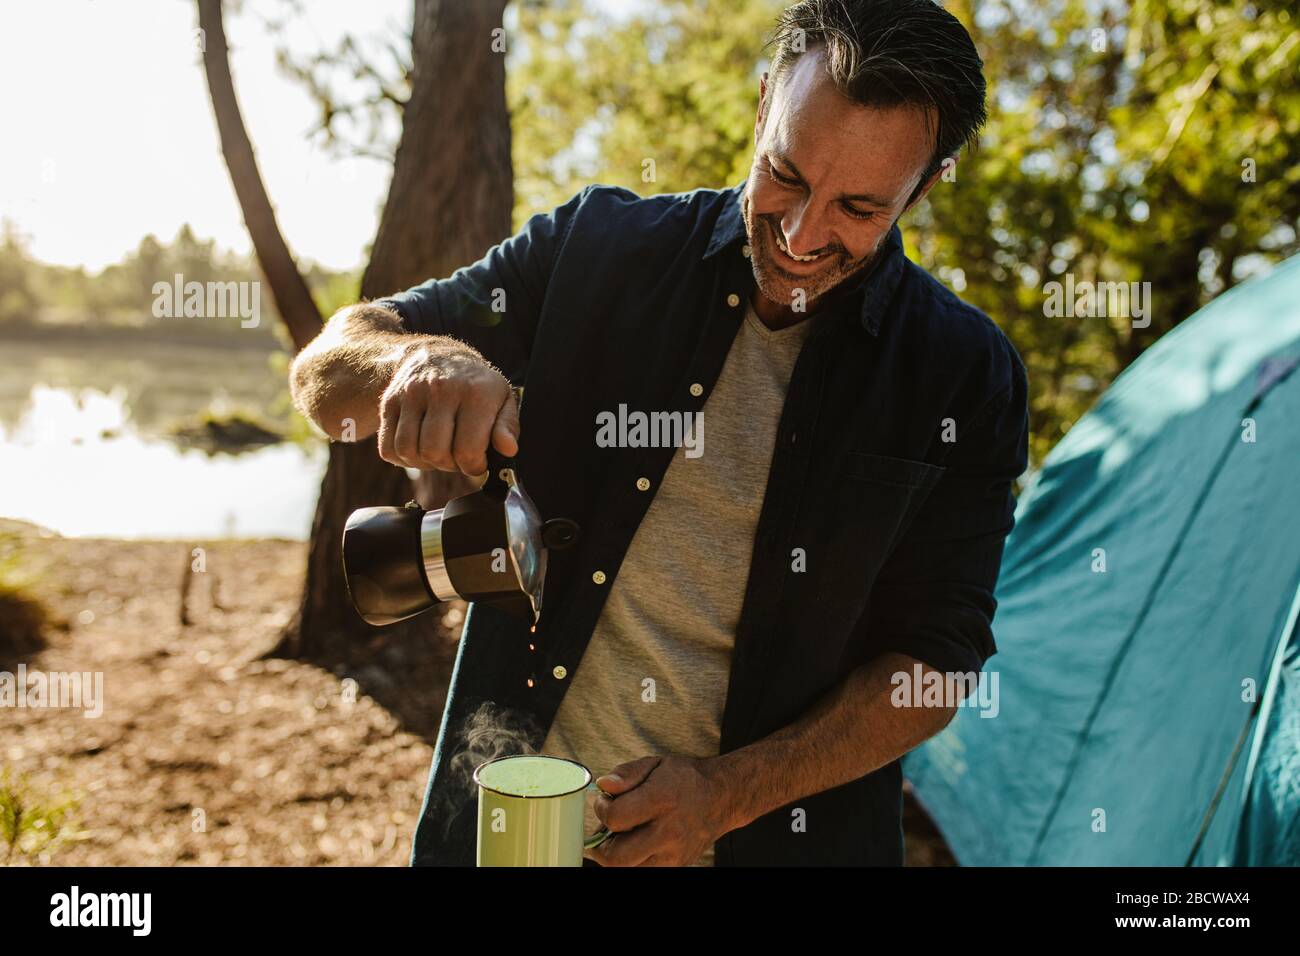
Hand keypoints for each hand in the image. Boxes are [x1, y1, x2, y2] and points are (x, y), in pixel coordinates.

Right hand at [376, 347, 518, 474]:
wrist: (437, 355)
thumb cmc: (475, 385)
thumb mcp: (502, 399)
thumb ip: (507, 426)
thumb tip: (508, 449)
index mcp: (474, 392)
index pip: (467, 449)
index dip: (473, 466)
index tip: (477, 460)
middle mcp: (440, 389)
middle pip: (435, 452)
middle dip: (448, 465)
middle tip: (457, 456)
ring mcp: (411, 394)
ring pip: (408, 450)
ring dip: (424, 462)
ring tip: (438, 451)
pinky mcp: (389, 402)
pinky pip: (387, 447)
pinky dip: (402, 457)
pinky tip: (419, 447)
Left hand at [584, 755, 732, 866]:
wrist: (723, 796)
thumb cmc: (686, 778)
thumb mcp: (656, 764)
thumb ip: (626, 773)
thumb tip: (603, 786)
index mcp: (661, 800)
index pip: (615, 818)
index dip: (601, 809)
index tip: (604, 802)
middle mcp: (669, 831)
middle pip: (617, 857)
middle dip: (600, 846)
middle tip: (602, 831)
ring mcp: (674, 853)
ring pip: (628, 869)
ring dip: (616, 856)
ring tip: (620, 837)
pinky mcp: (678, 865)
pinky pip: (644, 870)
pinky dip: (633, 861)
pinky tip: (635, 844)